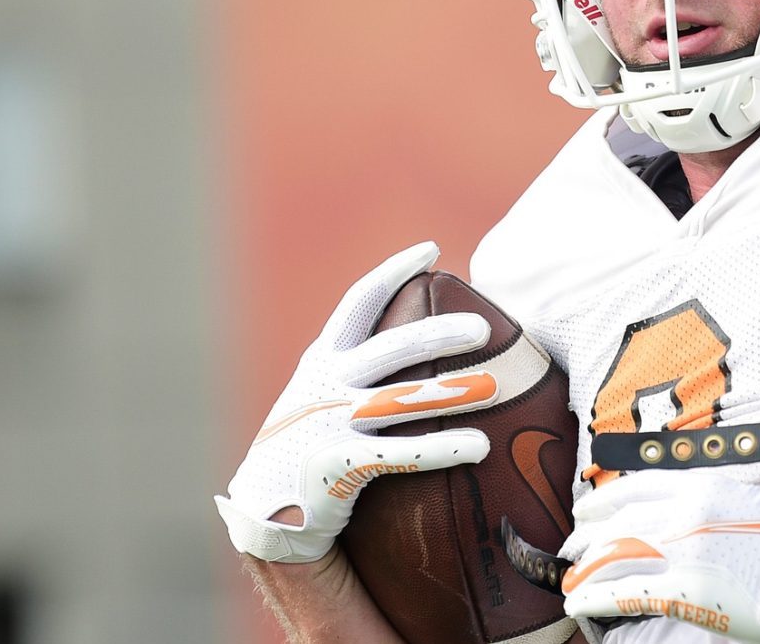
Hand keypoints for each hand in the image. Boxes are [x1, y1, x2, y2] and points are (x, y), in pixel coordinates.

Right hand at [216, 242, 492, 562]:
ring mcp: (328, 424)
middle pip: (389, 349)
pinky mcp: (335, 465)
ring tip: (495, 387)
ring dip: (447, 392)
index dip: (394, 272)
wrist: (264, 510)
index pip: (360, 302)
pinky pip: (397, 454)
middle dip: (437, 334)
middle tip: (483, 328)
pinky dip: (440, 448)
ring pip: (397, 401)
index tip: (431, 249)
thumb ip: (360, 367)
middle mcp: (326, 385)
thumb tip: (427, 338)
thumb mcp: (324, 393)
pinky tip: (479, 446)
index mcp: (325, 360)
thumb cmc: (312, 445)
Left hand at [559, 472, 759, 643]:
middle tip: (570, 550)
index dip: (601, 500)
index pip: (635, 487)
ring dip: (584, 569)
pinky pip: (625, 592)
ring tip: (569, 581)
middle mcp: (687, 513)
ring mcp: (684, 552)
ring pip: (614, 555)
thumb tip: (686, 506)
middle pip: (618, 522)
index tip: (584, 510)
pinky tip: (579, 603)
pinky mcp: (685, 591)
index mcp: (704, 488)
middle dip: (585, 537)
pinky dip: (594, 597)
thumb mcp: (754, 501)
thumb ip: (714, 500)